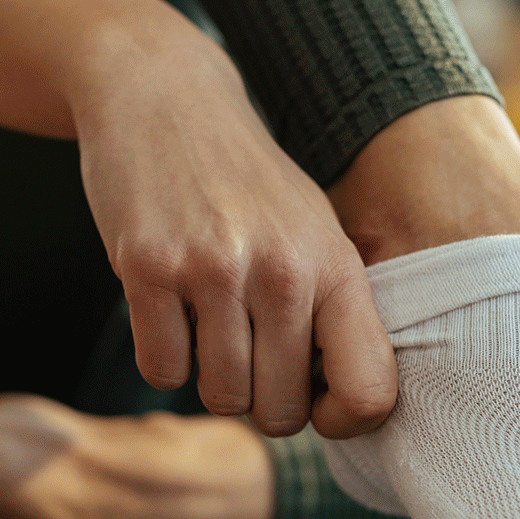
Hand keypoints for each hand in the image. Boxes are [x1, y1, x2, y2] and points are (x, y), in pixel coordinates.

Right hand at [74, 37, 395, 438]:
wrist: (165, 98)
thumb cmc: (245, 183)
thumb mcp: (314, 233)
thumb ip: (333, 313)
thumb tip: (345, 411)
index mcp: (336, 266)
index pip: (370, 392)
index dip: (342, 420)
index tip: (315, 402)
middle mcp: (282, 270)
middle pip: (280, 412)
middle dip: (260, 402)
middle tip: (246, 356)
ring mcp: (213, 269)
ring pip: (220, 397)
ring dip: (208, 378)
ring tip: (208, 325)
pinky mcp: (149, 268)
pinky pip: (162, 371)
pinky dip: (163, 357)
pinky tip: (168, 310)